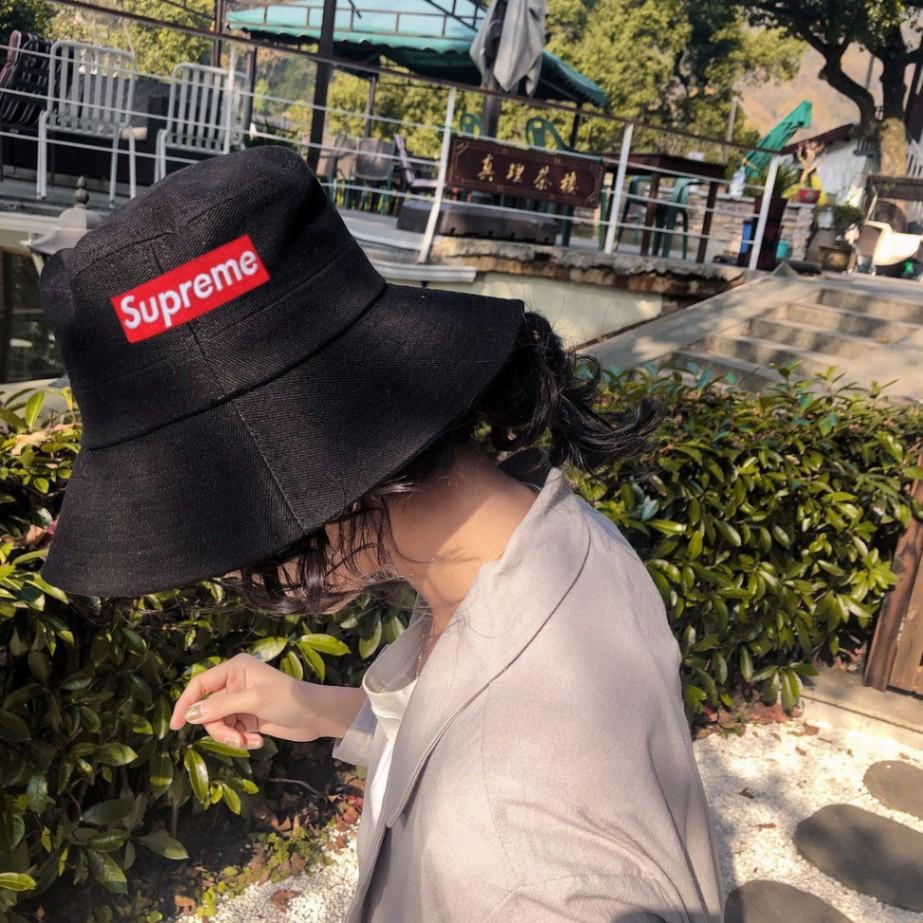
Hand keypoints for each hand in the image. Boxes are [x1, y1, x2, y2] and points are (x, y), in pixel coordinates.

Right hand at [169, 652, 334, 749]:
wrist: (315, 716)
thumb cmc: (288, 699)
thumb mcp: (253, 701)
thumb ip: (220, 707)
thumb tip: (190, 715)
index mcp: (234, 669)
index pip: (199, 685)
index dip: (185, 703)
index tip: (175, 727)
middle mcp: (234, 683)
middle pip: (208, 710)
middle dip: (219, 729)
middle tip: (236, 740)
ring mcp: (240, 702)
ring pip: (218, 724)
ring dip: (232, 737)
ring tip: (250, 742)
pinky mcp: (247, 718)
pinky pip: (232, 732)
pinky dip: (241, 740)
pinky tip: (258, 741)